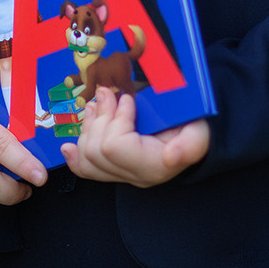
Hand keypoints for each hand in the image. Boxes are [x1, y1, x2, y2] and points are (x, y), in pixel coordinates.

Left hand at [61, 88, 209, 187]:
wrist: (193, 138)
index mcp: (152, 166)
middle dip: (99, 117)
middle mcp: (134, 175)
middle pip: (96, 151)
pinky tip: (68, 146)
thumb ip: (190, 146)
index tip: (129, 99)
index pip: (114, 147)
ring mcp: (122, 174)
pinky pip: (86, 170)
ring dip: (88, 125)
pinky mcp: (114, 169)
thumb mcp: (200, 134)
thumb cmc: (195, 131)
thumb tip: (170, 156)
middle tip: (107, 92)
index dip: (116, 119)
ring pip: (87, 156)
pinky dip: (74, 156)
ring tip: (95, 104)